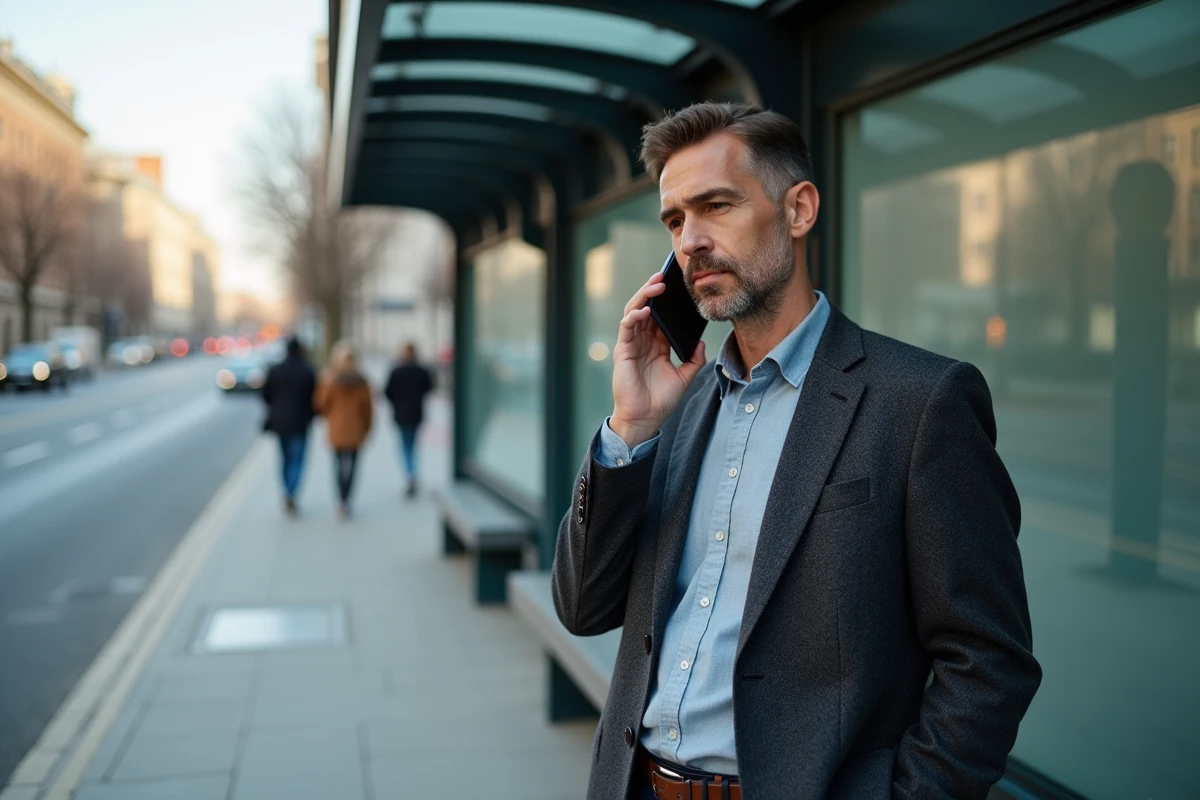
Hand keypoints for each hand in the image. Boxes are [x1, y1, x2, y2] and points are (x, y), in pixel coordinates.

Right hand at [610, 272, 705, 447]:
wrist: (645, 419)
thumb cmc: (661, 401)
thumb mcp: (685, 378)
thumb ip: (694, 360)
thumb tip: (700, 343)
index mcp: (656, 345)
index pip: (660, 316)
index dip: (667, 300)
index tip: (678, 286)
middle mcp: (642, 341)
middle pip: (646, 308)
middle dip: (654, 290)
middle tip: (665, 275)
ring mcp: (631, 345)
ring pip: (634, 311)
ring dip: (644, 296)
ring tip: (657, 284)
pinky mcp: (623, 351)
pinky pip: (627, 327)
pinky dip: (634, 316)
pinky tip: (645, 310)